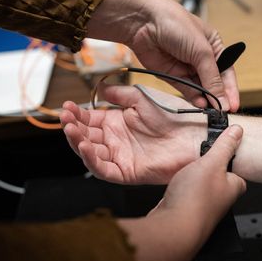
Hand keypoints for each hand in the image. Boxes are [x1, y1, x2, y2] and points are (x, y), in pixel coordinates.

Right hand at [60, 85, 205, 183]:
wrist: (196, 134)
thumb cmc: (174, 115)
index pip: (89, 121)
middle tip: (65, 117)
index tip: (66, 106)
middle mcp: (116, 141)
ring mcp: (121, 157)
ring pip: (90, 154)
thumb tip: (100, 88)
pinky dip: (91, 160)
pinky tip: (85, 146)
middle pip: (86, 137)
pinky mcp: (128, 172)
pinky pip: (104, 169)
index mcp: (118, 123)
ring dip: (77, 142)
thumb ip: (120, 94)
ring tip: (71, 129)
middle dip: (72, 127)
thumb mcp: (142, 98)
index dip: (76, 115)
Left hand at [86, 0, 238, 111]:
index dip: (231, 88)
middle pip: (214, 82)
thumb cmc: (176, 25)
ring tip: (212, 112)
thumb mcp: (201, 51)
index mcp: (213, 46)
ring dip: (207, 100)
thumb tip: (222, 98)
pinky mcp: (172, 75)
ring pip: (200, 88)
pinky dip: (193, 98)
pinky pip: (185, 90)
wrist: (144, 22)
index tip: (234, 105)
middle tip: (224, 113)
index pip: (227, 71)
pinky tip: (200, 105)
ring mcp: (186, 67)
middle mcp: (201, 58)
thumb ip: (212, 77)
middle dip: (219, 97)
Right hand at [116, 125, 245, 260]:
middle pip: (220, 180)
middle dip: (211, 170)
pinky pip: (188, 196)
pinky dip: (183, 189)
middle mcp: (221, 200)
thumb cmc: (196, 199)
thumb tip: (237, 132)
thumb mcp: (212, 163)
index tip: (225, 150)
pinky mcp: (187, 212)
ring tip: (187, 170)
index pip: (239, 172)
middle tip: (201, 157)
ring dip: (195, 179)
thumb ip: (225, 147)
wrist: (174, 228)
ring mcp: (204, 208)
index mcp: (233, 187)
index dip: (232, 161)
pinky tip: (176, 185)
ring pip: (203, 188)